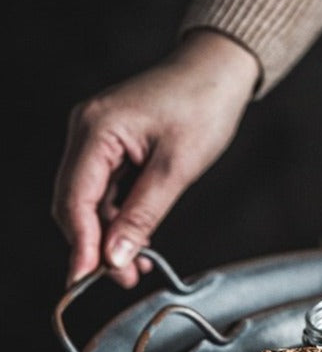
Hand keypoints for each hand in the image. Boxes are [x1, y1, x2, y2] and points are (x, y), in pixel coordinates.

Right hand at [52, 29, 260, 287]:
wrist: (218, 71)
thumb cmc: (203, 105)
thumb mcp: (177, 168)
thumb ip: (143, 214)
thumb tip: (116, 257)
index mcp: (96, 129)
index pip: (75, 199)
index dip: (80, 245)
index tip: (87, 280)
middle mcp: (86, 132)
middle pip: (74, 204)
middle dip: (94, 246)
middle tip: (124, 278)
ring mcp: (96, 139)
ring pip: (89, 202)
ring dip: (108, 237)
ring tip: (137, 267)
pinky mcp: (111, 146)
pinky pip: (105, 192)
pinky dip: (118, 219)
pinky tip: (138, 242)